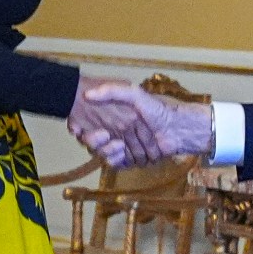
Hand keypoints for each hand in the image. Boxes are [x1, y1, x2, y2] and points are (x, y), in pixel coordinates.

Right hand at [85, 82, 216, 161]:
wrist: (176, 128)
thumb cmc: (156, 108)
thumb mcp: (132, 92)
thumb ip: (111, 90)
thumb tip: (88, 94)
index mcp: (116, 117)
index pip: (90, 125)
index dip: (81, 127)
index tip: (77, 126)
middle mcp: (117, 132)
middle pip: (94, 141)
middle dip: (91, 140)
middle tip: (95, 134)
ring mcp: (124, 147)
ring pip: (103, 152)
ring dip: (104, 149)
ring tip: (114, 142)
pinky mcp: (131, 159)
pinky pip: (116, 163)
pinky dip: (115, 158)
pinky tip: (120, 149)